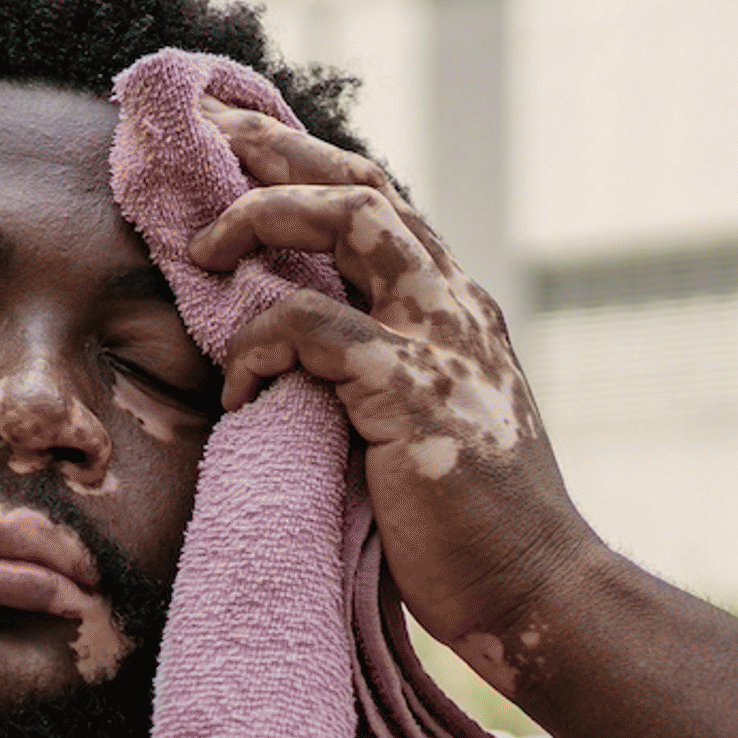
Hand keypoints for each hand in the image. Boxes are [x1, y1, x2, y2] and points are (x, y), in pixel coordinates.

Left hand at [185, 98, 599, 690]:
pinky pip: (313, 325)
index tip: (239, 145)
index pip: (381, 203)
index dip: (308, 165)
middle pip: (364, 183)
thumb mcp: (419, 429)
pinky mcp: (412, 389)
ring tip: (202, 250)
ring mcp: (441, 341)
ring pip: (349, 218)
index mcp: (456, 311)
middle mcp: (455, 307)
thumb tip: (287, 362)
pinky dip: (260, 346)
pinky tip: (238, 394)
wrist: (534, 596)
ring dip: (263, 219)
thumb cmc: (467, 532)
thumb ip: (372, 378)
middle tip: (205, 141)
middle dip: (277, 150)